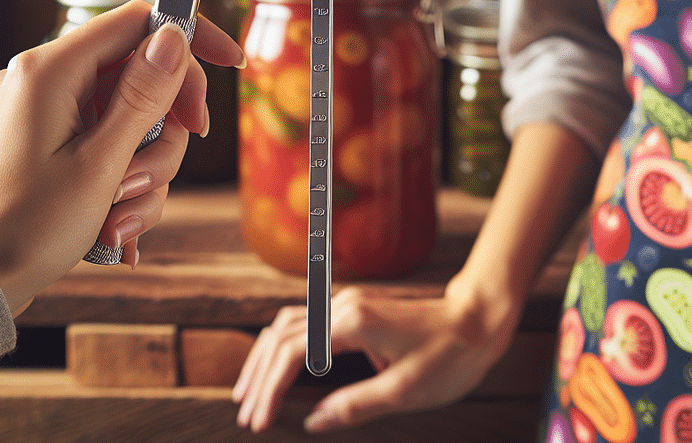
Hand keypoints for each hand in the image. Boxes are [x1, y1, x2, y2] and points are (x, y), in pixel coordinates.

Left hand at [0, 0, 243, 315]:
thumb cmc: (27, 231)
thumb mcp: (101, 164)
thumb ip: (142, 96)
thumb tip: (173, 37)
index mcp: (50, 71)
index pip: (137, 23)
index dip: (188, 40)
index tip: (231, 65)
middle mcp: (43, 80)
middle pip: (139, 79)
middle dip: (161, 135)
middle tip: (154, 178)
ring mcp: (43, 112)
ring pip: (129, 120)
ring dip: (141, 172)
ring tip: (119, 219)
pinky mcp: (45, 141)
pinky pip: (105, 144)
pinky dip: (120, 182)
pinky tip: (112, 228)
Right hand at [232, 282, 518, 432]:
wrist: (479, 318)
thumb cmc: (450, 356)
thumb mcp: (405, 391)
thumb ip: (354, 406)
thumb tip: (314, 422)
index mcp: (353, 324)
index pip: (292, 353)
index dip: (271, 389)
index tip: (259, 419)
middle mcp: (342, 306)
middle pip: (280, 336)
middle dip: (259, 375)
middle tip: (245, 410)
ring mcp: (346, 303)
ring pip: (287, 325)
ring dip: (266, 358)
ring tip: (251, 390)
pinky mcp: (353, 308)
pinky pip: (305, 324)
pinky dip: (285, 346)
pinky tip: (280, 367)